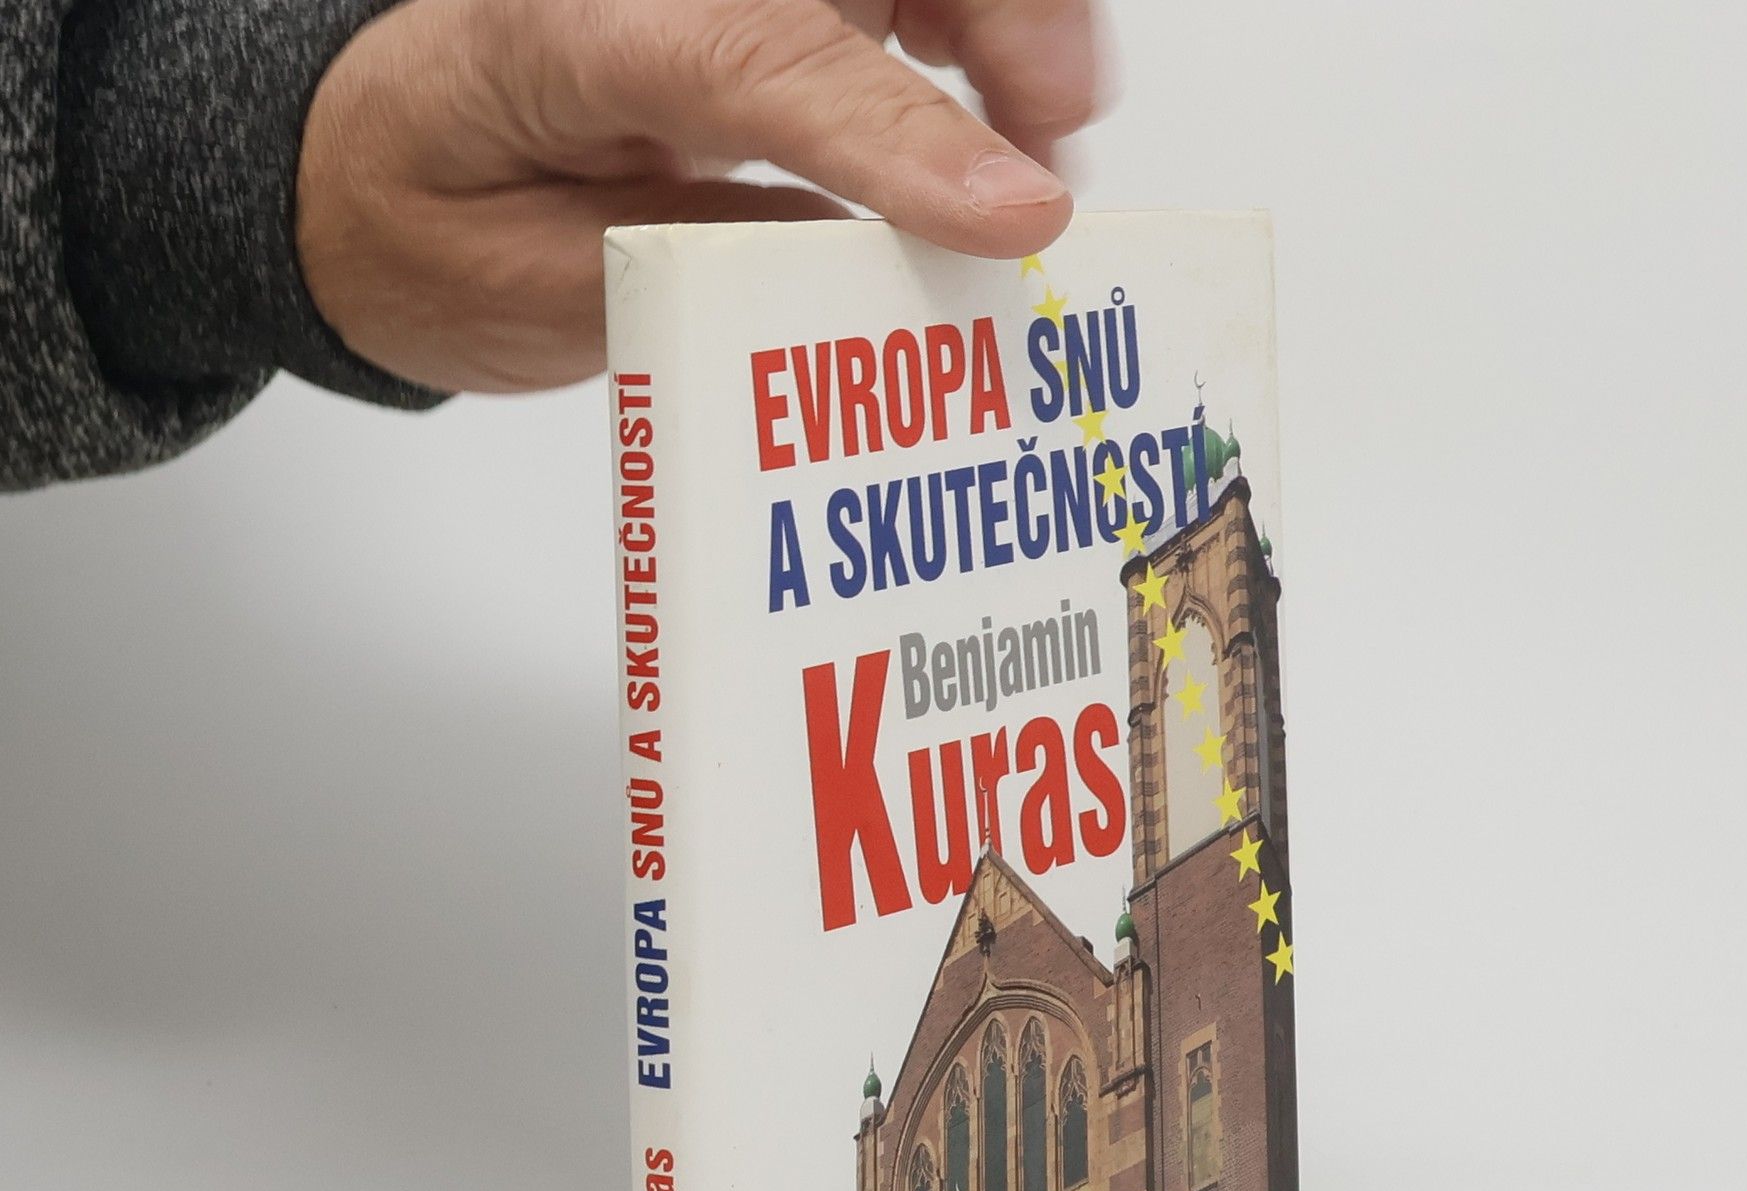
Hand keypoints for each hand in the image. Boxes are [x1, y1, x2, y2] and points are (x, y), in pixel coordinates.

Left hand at [296, 0, 1103, 392]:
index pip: (764, 56)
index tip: (1013, 211)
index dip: (902, 132)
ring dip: (1012, 30)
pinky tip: (1008, 118)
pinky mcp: (765, 8)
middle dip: (1004, 19)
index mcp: (574, 31)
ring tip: (1047, 146)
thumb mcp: (537, 295)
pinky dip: (982, 40)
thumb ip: (695, 272)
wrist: (381, 174)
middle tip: (1053, 150)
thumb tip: (868, 273)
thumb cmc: (440, 229)